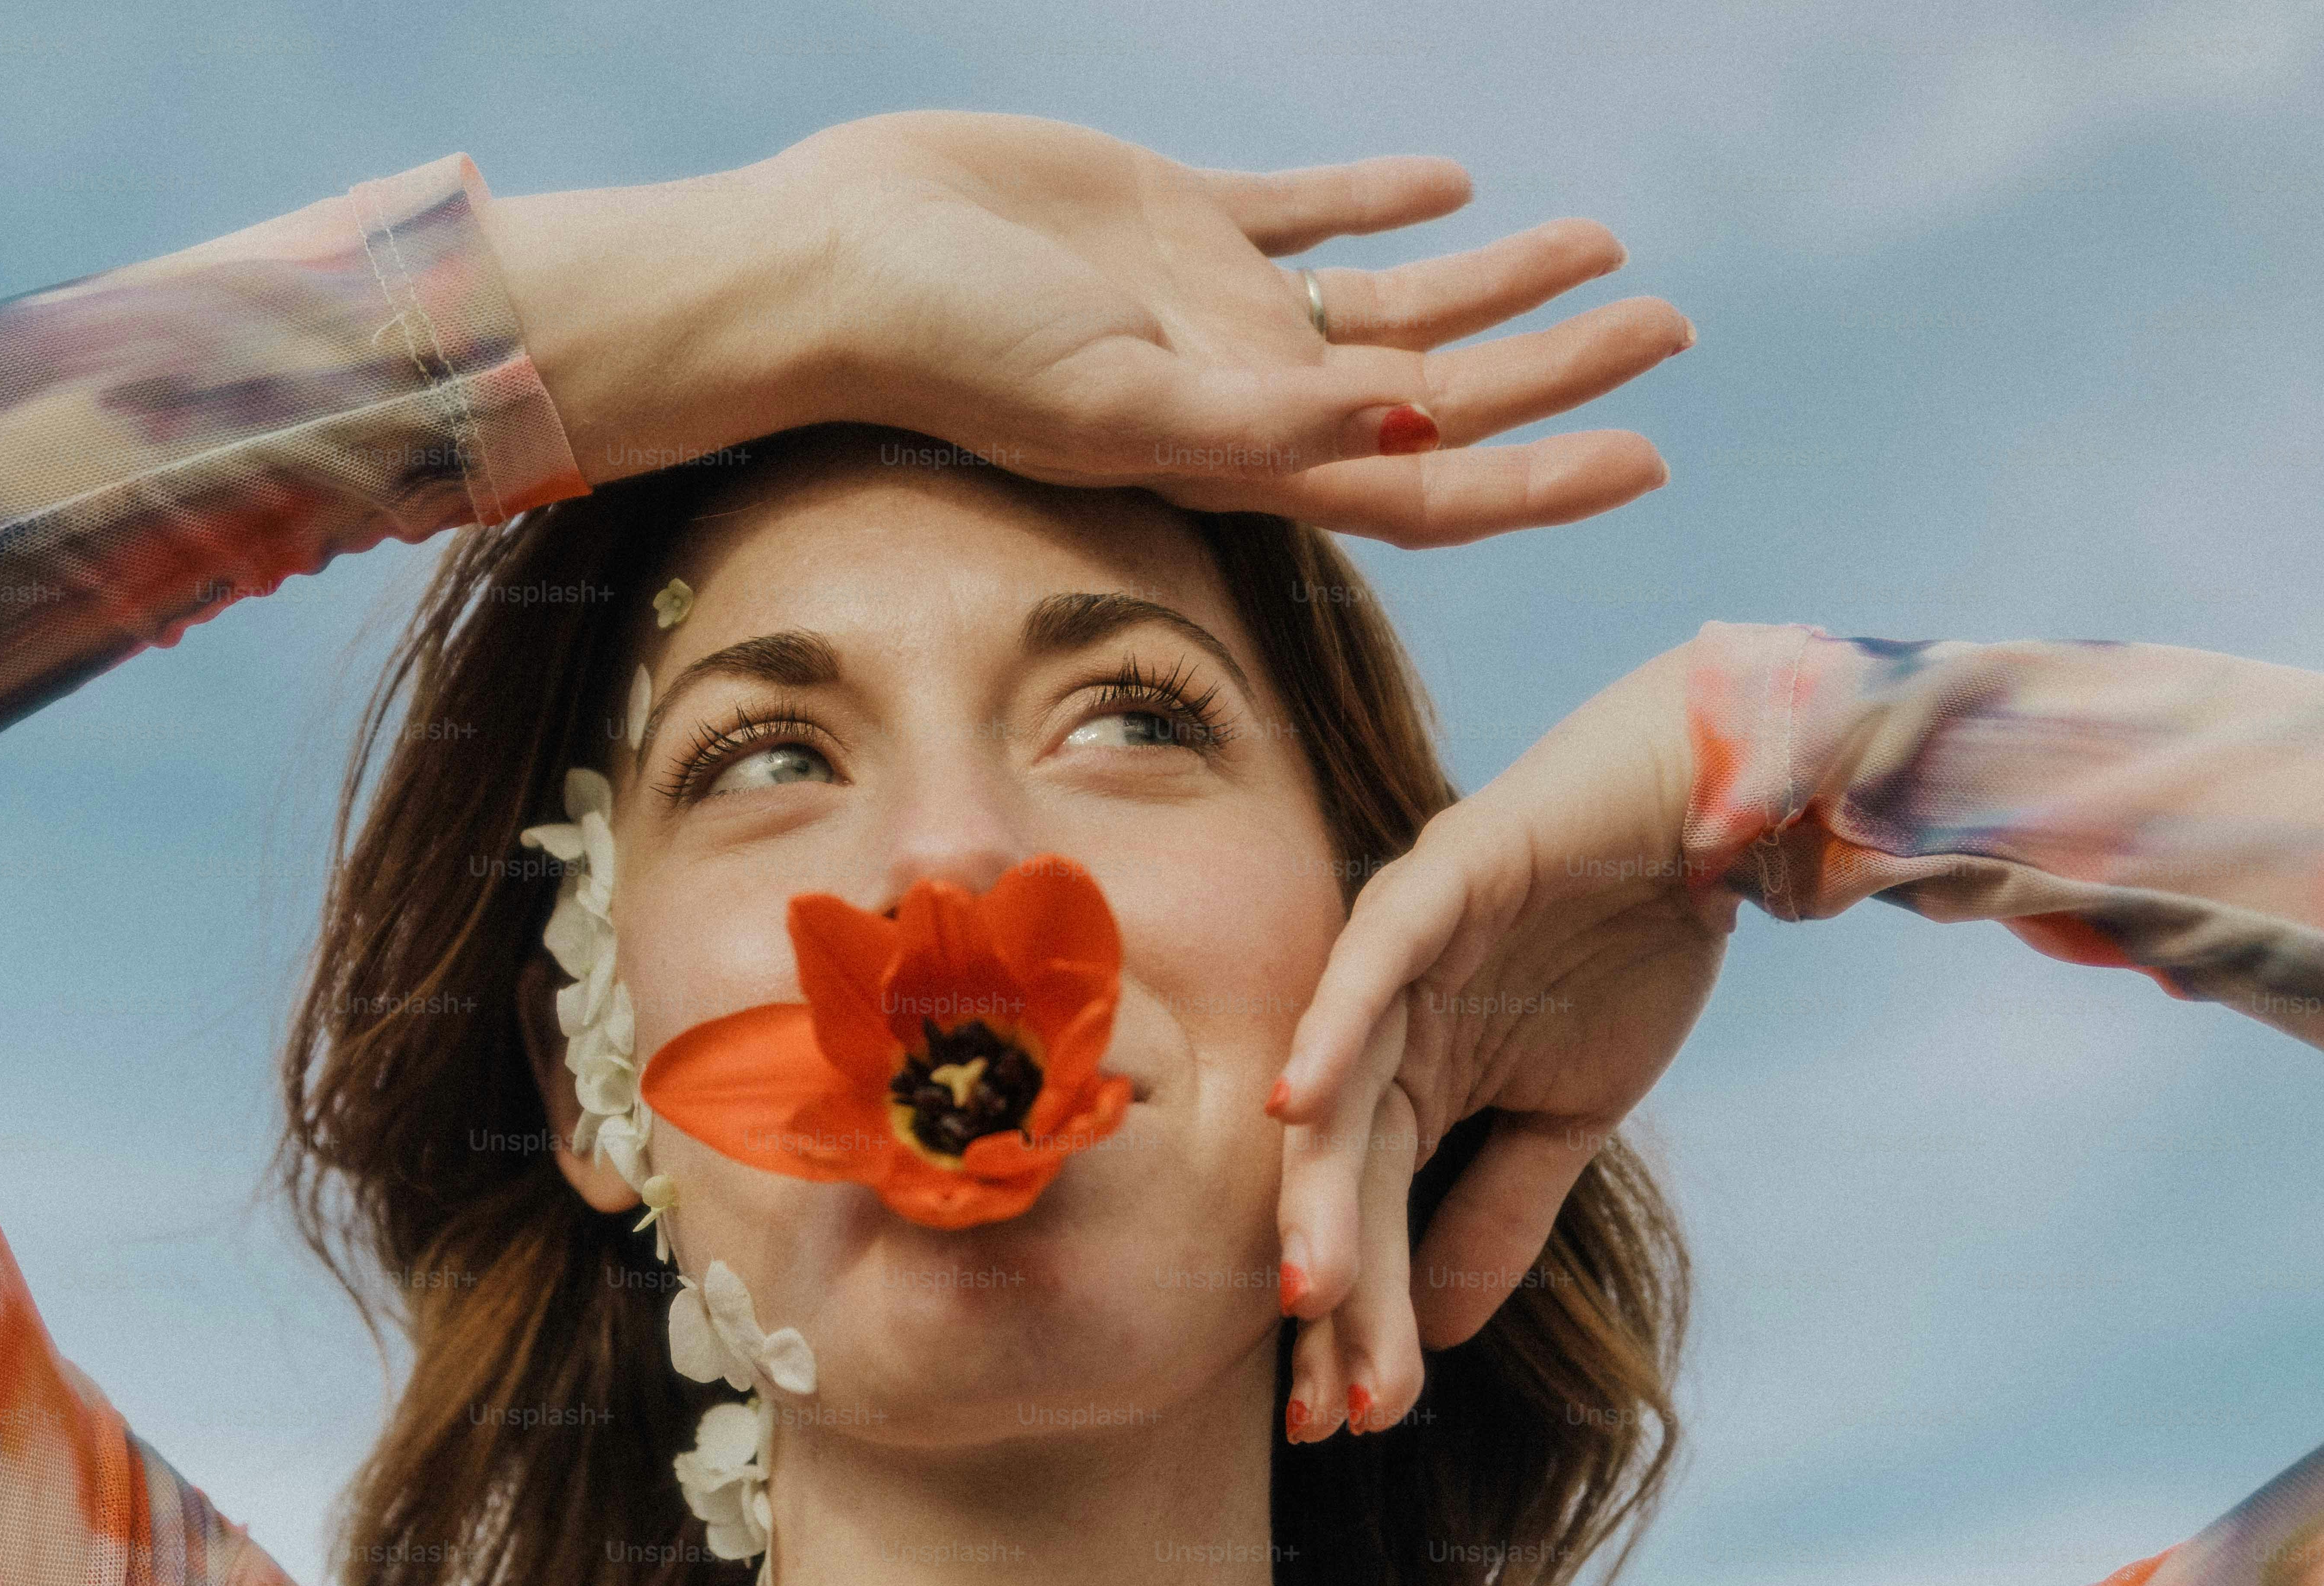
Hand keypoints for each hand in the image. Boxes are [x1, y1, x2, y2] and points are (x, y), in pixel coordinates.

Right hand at [485, 109, 1691, 546]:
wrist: (830, 266)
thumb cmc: (949, 352)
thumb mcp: (1111, 399)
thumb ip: (1258, 421)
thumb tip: (1414, 425)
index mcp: (1237, 447)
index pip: (1423, 481)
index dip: (1539, 477)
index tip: (1647, 453)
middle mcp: (1240, 384)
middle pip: (1437, 385)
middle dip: (1557, 363)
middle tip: (1669, 324)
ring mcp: (1209, 300)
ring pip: (1393, 296)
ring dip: (1500, 279)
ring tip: (1605, 247)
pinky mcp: (1169, 215)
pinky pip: (1303, 210)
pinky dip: (1377, 201)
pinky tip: (1451, 190)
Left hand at [1264, 644, 1728, 1439]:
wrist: (1700, 824)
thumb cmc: (1628, 955)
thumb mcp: (1570, 1117)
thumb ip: (1497, 1211)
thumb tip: (1433, 1331)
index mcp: (1408, 1082)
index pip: (1370, 1218)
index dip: (1359, 1319)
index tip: (1347, 1422)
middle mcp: (1378, 1025)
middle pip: (1338, 1176)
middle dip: (1334, 1293)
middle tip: (1321, 1406)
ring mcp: (1394, 953)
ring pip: (1339, 1093)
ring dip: (1317, 1196)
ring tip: (1305, 1299)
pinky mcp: (1431, 885)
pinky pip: (1366, 968)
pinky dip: (1327, 1032)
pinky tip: (1286, 1106)